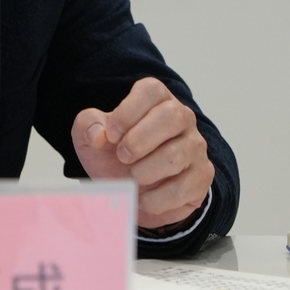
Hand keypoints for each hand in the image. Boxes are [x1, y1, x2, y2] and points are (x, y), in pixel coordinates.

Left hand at [71, 77, 213, 231]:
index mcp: (156, 101)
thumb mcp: (91, 139)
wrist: (132, 194)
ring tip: (132, 178)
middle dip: (140, 140)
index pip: (151, 91)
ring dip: (146, 172)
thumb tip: (99, 134)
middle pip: (172, 116)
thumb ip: (87, 126)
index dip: (128, 112)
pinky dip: (156, 198)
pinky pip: (184, 186)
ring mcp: (196, 147)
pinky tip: (144, 198)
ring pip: (177, 154)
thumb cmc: (114, 158)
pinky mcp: (202, 176)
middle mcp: (182, 118)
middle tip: (122, 157)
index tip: (111, 135)